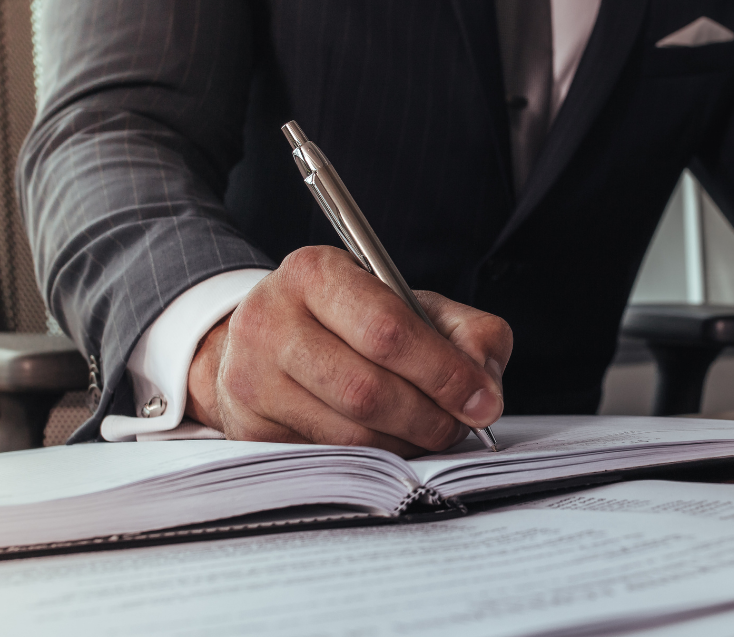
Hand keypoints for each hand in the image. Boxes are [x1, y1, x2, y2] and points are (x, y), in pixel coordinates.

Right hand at [186, 246, 512, 456]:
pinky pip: (329, 459)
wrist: (265, 338)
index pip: (387, 330)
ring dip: (406, 444)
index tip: (482, 400)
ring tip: (430, 432)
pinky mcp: (249, 429)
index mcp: (314, 274)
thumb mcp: (408, 303)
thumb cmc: (348, 319)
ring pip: (349, 435)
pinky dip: (375, 459)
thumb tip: (484, 389)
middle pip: (367, 391)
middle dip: (429, 417)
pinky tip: (392, 442)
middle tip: (460, 425)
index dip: (443, 372)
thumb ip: (464, 332)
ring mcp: (252, 379)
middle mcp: (270, 322)